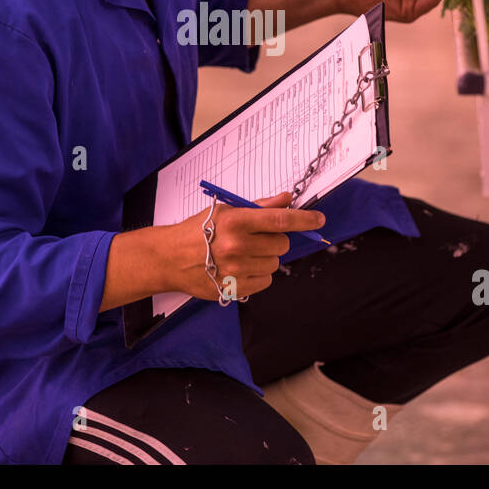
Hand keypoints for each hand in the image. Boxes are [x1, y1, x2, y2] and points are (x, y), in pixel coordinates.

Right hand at [164, 192, 324, 301]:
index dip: (304, 220)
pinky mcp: (234, 289)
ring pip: (274, 264)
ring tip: (243, 254)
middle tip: (255, 238)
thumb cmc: (197, 231)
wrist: (170, 258)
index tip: (318, 219)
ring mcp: (236, 270)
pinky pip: (265, 281)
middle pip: (281, 244)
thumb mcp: (225, 210)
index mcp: (236, 221)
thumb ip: (259, 206)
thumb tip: (287, 199)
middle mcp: (237, 246)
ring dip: (265, 258)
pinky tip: (240, 268)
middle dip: (274, 240)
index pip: (281, 220)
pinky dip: (258, 274)